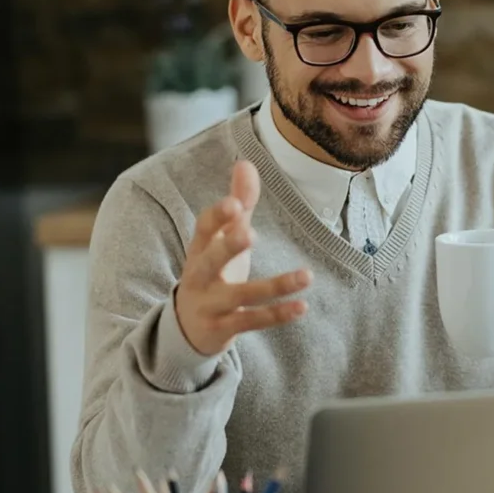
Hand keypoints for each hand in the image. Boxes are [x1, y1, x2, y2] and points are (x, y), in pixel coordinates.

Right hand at [175, 160, 312, 355]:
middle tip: (249, 232)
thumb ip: (237, 202)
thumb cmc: (211, 272)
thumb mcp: (221, 239)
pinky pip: (253, 321)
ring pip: (242, 296)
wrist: (186, 329)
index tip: (235, 203)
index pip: (203, 229)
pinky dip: (278, 314)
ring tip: (307, 275)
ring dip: (275, 286)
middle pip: (211, 261)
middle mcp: (200, 277)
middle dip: (228, 247)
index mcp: (199, 250)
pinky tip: (302, 305)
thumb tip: (245, 162)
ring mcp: (211, 305)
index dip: (217, 217)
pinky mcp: (225, 329)